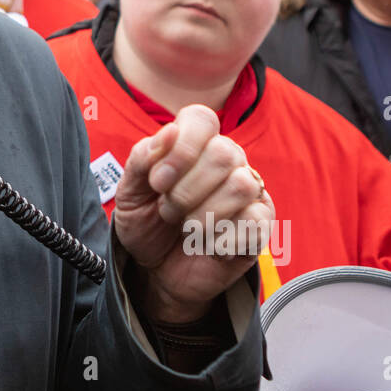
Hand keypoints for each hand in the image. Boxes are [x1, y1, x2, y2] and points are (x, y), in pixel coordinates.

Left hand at [112, 105, 274, 323]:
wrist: (156, 272)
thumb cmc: (146, 223)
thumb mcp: (130, 193)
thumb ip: (142, 159)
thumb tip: (170, 130)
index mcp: (195, 143)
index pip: (202, 119)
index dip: (180, 148)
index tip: (157, 182)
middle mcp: (228, 160)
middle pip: (223, 153)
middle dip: (185, 191)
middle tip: (168, 211)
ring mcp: (250, 192)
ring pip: (241, 185)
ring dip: (203, 215)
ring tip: (187, 229)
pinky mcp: (261, 226)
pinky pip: (253, 223)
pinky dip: (219, 241)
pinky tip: (206, 247)